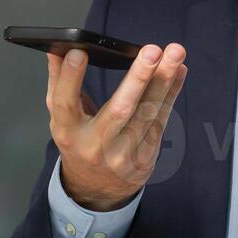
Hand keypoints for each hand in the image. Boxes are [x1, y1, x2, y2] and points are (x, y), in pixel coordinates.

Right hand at [46, 43, 187, 211]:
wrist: (97, 189)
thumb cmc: (79, 140)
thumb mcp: (61, 117)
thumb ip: (60, 82)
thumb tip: (58, 48)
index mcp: (68, 132)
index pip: (66, 104)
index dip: (70, 78)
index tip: (80, 51)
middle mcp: (96, 145)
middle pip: (119, 109)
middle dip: (138, 78)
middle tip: (152, 51)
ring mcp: (125, 153)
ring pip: (148, 112)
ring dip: (164, 80)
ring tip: (175, 53)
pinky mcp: (147, 154)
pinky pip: (161, 118)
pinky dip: (172, 92)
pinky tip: (180, 70)